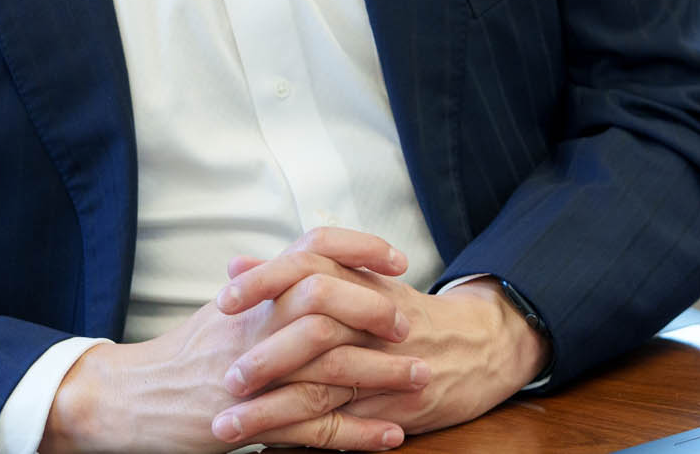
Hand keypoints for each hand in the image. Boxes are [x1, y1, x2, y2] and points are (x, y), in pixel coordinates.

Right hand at [40, 229, 429, 452]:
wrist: (130, 400)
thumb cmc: (183, 355)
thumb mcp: (225, 310)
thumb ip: (268, 285)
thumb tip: (305, 259)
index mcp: (254, 294)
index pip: (312, 249)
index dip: (359, 248)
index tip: (396, 260)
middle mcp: (255, 324)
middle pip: (325, 302)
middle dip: (375, 312)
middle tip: (409, 325)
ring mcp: (255, 372)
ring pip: (328, 366)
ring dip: (382, 374)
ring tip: (422, 378)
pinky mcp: (254, 419)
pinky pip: (316, 428)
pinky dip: (358, 434)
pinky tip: (391, 437)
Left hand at [217, 267, 547, 441]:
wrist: (478, 345)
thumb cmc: (405, 313)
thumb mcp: (356, 282)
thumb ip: (293, 275)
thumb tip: (234, 265)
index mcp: (357, 283)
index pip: (307, 270)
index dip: (264, 284)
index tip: (222, 301)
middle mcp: (369, 322)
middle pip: (312, 330)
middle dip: (262, 356)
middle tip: (221, 377)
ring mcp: (382, 366)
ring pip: (320, 387)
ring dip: (269, 411)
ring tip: (224, 427)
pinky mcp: (392, 406)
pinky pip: (343, 425)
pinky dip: (304, 438)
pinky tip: (268, 449)